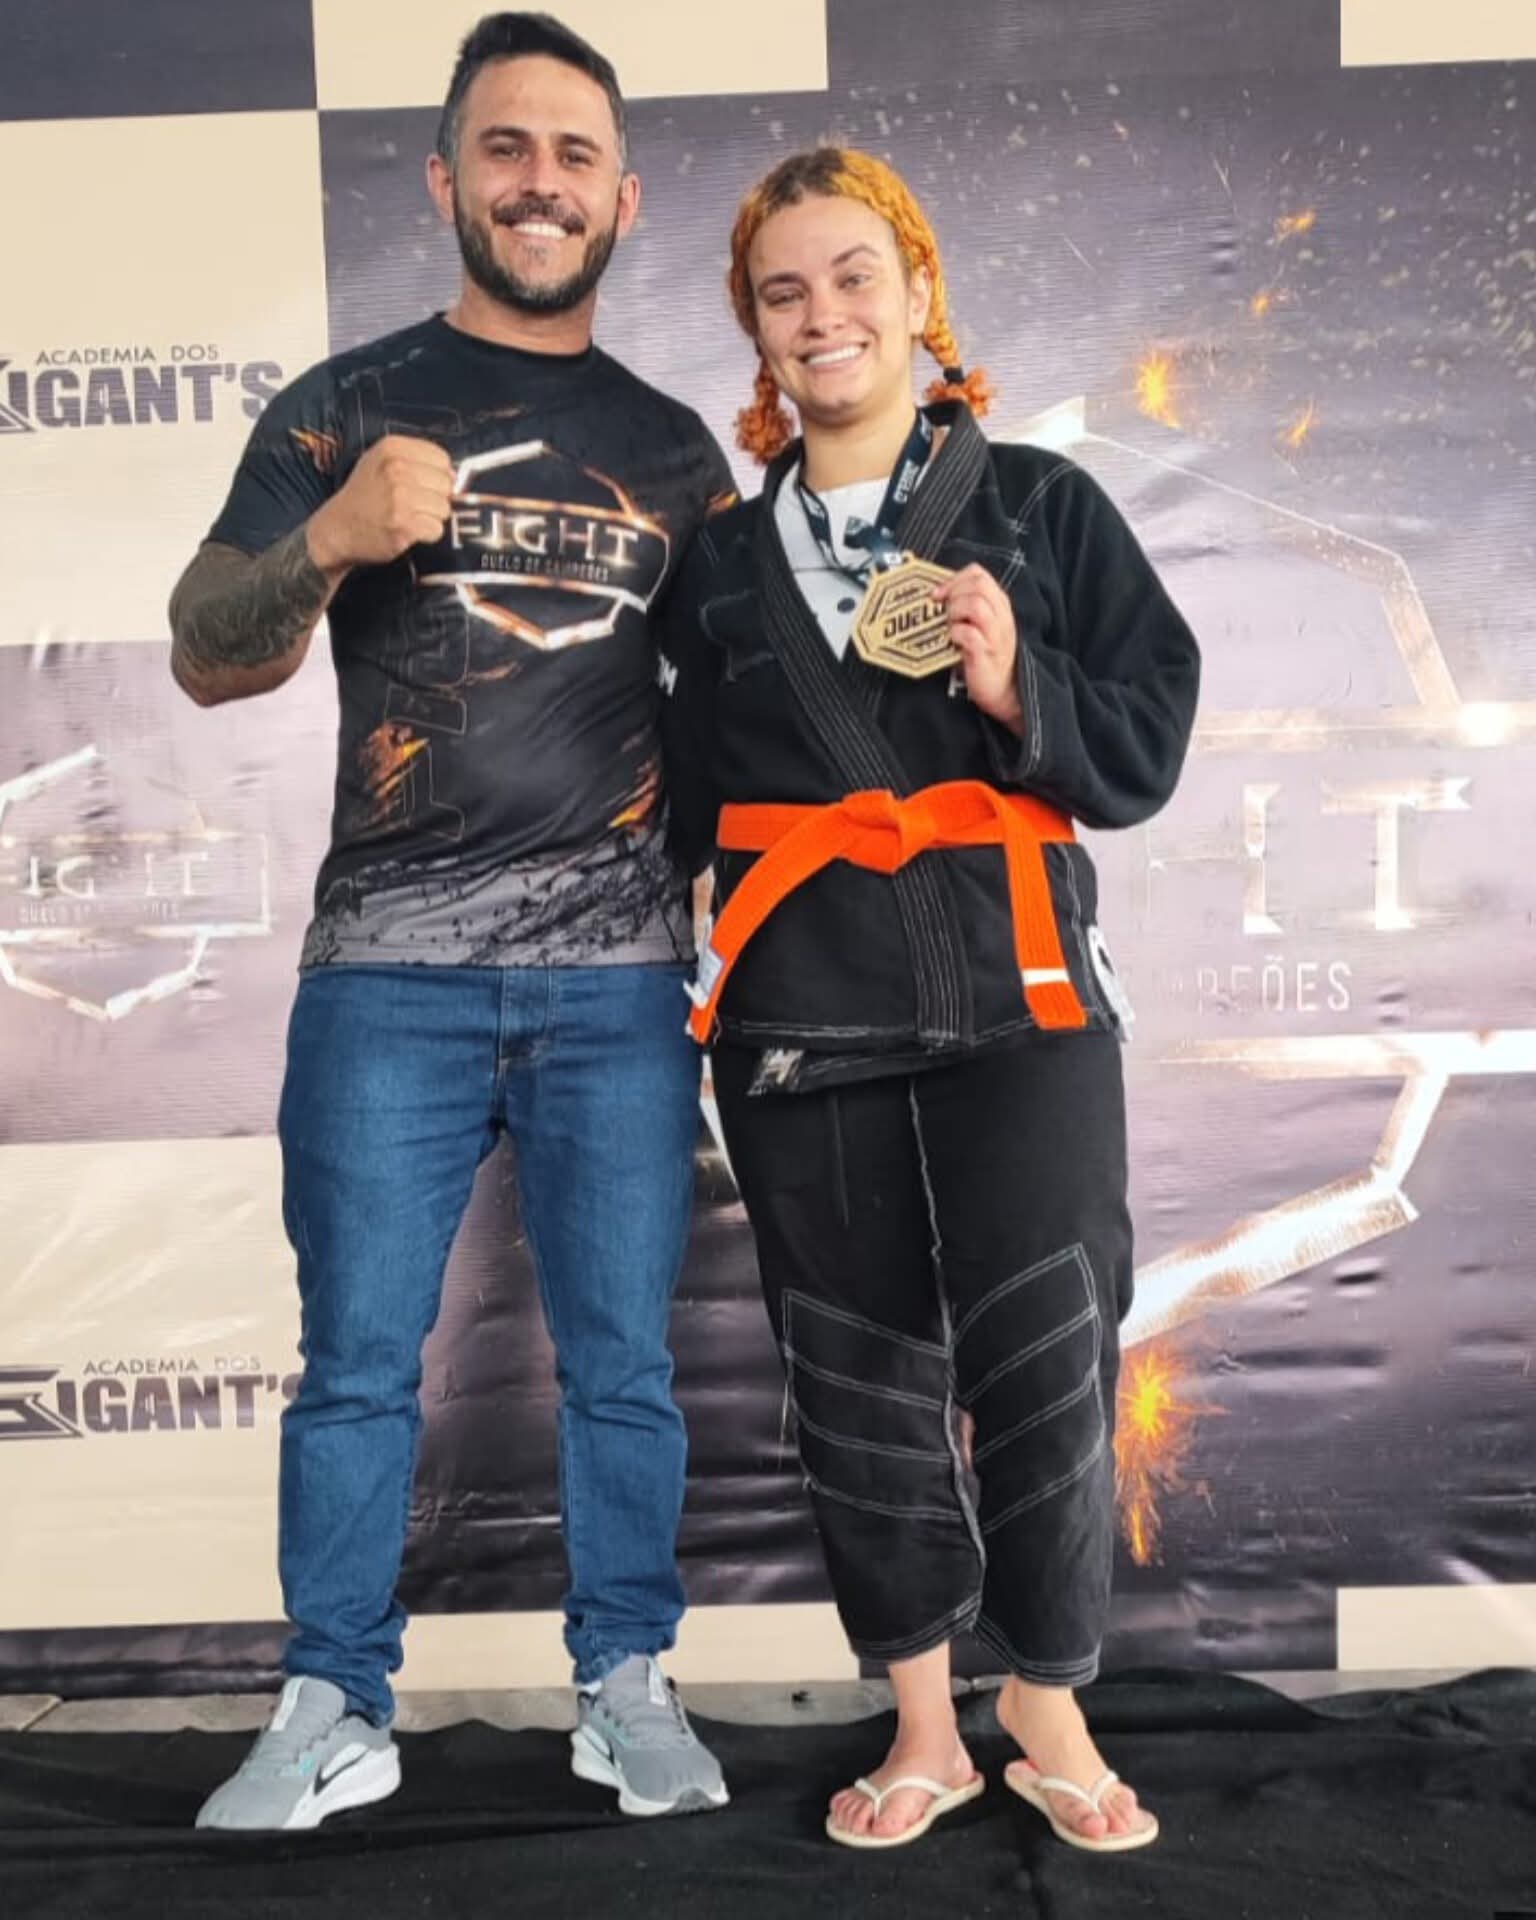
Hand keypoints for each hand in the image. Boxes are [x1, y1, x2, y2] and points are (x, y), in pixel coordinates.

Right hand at [306, 435, 454, 574]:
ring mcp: (400, 498)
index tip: (424, 484)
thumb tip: (455, 475)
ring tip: (409, 516)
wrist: (337, 528)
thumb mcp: (379, 462)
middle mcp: (396, 469)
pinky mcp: (404, 525)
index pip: (442, 459)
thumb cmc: (362, 497)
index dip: (438, 475)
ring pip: (444, 508)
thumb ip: (415, 460)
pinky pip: (437, 529)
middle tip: (413, 504)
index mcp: (392, 448)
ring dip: (431, 517)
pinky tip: (409, 530)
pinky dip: (427, 534)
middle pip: (446, 484)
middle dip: (435, 497)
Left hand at [933, 564, 1023, 732]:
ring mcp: (996, 635)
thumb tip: (935, 595)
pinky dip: (955, 634)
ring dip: (955, 611)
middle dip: (953, 593)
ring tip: (950, 625)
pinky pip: (969, 634)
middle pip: (978, 585)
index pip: (978, 574)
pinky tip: (952, 642)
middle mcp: (1001, 615)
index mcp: (999, 604)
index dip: (954, 579)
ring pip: (976, 604)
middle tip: (944, 611)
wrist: (1005, 691)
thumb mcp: (980, 625)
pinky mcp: (986, 654)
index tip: (938, 594)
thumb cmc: (985, 657)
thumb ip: (965, 607)